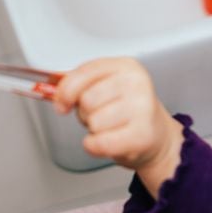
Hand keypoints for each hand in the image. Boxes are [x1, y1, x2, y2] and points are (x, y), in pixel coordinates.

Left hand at [53, 58, 182, 196]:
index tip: (62, 103)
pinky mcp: (142, 134)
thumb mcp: (107, 87)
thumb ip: (80, 84)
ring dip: (94, 130)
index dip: (66, 91)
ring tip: (110, 128)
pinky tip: (107, 142)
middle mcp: (136, 83)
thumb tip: (54, 93)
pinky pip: (99, 142)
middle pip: (86, 100)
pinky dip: (94, 146)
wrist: (156, 137)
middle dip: (85, 113)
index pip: (83, 73)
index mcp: (126, 66)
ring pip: (93, 122)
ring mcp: (142, 108)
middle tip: (101, 116)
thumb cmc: (127, 111)